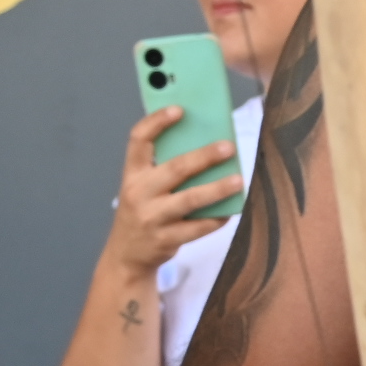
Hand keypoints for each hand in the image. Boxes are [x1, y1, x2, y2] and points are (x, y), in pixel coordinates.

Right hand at [107, 110, 245, 277]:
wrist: (126, 255)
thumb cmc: (142, 212)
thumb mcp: (142, 187)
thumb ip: (162, 168)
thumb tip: (203, 144)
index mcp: (132, 174)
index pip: (138, 140)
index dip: (157, 122)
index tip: (179, 110)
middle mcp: (139, 193)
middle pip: (174, 168)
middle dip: (204, 156)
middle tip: (228, 147)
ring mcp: (152, 218)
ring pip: (190, 200)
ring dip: (217, 189)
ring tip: (238, 180)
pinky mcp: (166, 240)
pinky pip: (197, 228)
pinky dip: (216, 218)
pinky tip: (231, 210)